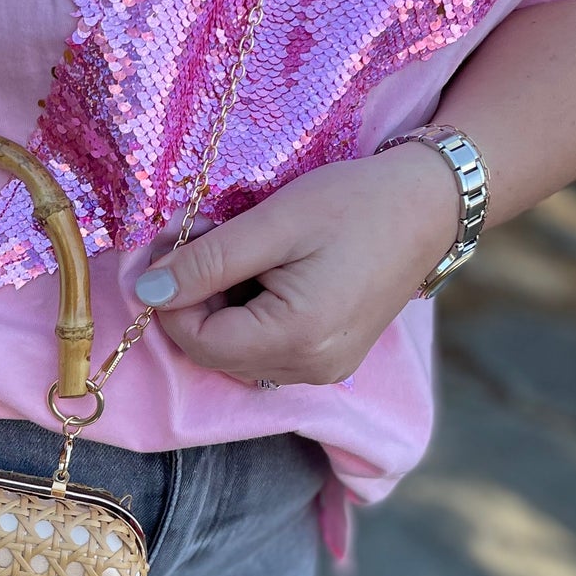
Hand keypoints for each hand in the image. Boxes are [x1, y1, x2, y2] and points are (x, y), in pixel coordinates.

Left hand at [138, 146, 461, 386]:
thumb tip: (146, 294)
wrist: (429, 206)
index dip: (170, 299)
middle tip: (203, 239)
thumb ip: (206, 263)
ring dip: (221, 308)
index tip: (169, 246)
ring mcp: (324, 371)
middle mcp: (311, 370)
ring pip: (236, 355)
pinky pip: (265, 352)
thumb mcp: (272, 224)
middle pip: (215, 353)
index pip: (198, 341)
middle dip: (195, 301)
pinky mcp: (331, 361)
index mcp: (297, 338)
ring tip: (241, 253)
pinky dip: (249, 317)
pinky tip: (265, 274)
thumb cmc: (355, 204)